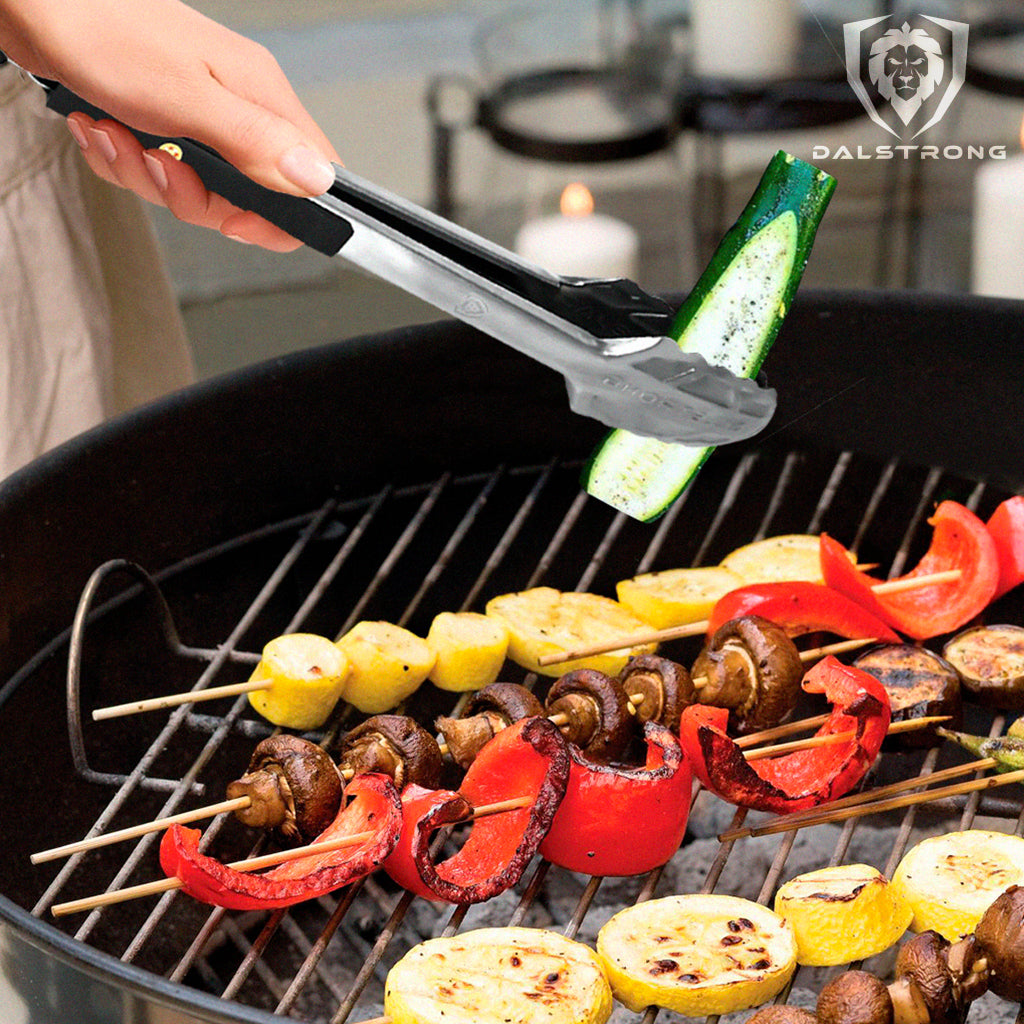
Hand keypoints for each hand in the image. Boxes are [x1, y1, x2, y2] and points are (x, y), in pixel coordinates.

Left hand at [0, 0, 338, 249]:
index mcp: (260, 96)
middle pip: (243, 198)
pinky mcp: (163, 121)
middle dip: (190, 195)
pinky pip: (154, 173)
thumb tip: (317, 180)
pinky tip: (102, 126)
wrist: (33, 0)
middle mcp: (237, 107)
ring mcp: (200, 116)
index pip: (308, 180)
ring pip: (193, 189)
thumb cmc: (101, 29)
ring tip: (116, 133)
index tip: (236, 222)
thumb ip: (256, 143)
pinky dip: (121, 160)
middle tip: (158, 162)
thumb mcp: (188, 97)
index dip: (278, 217)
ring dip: (143, 174)